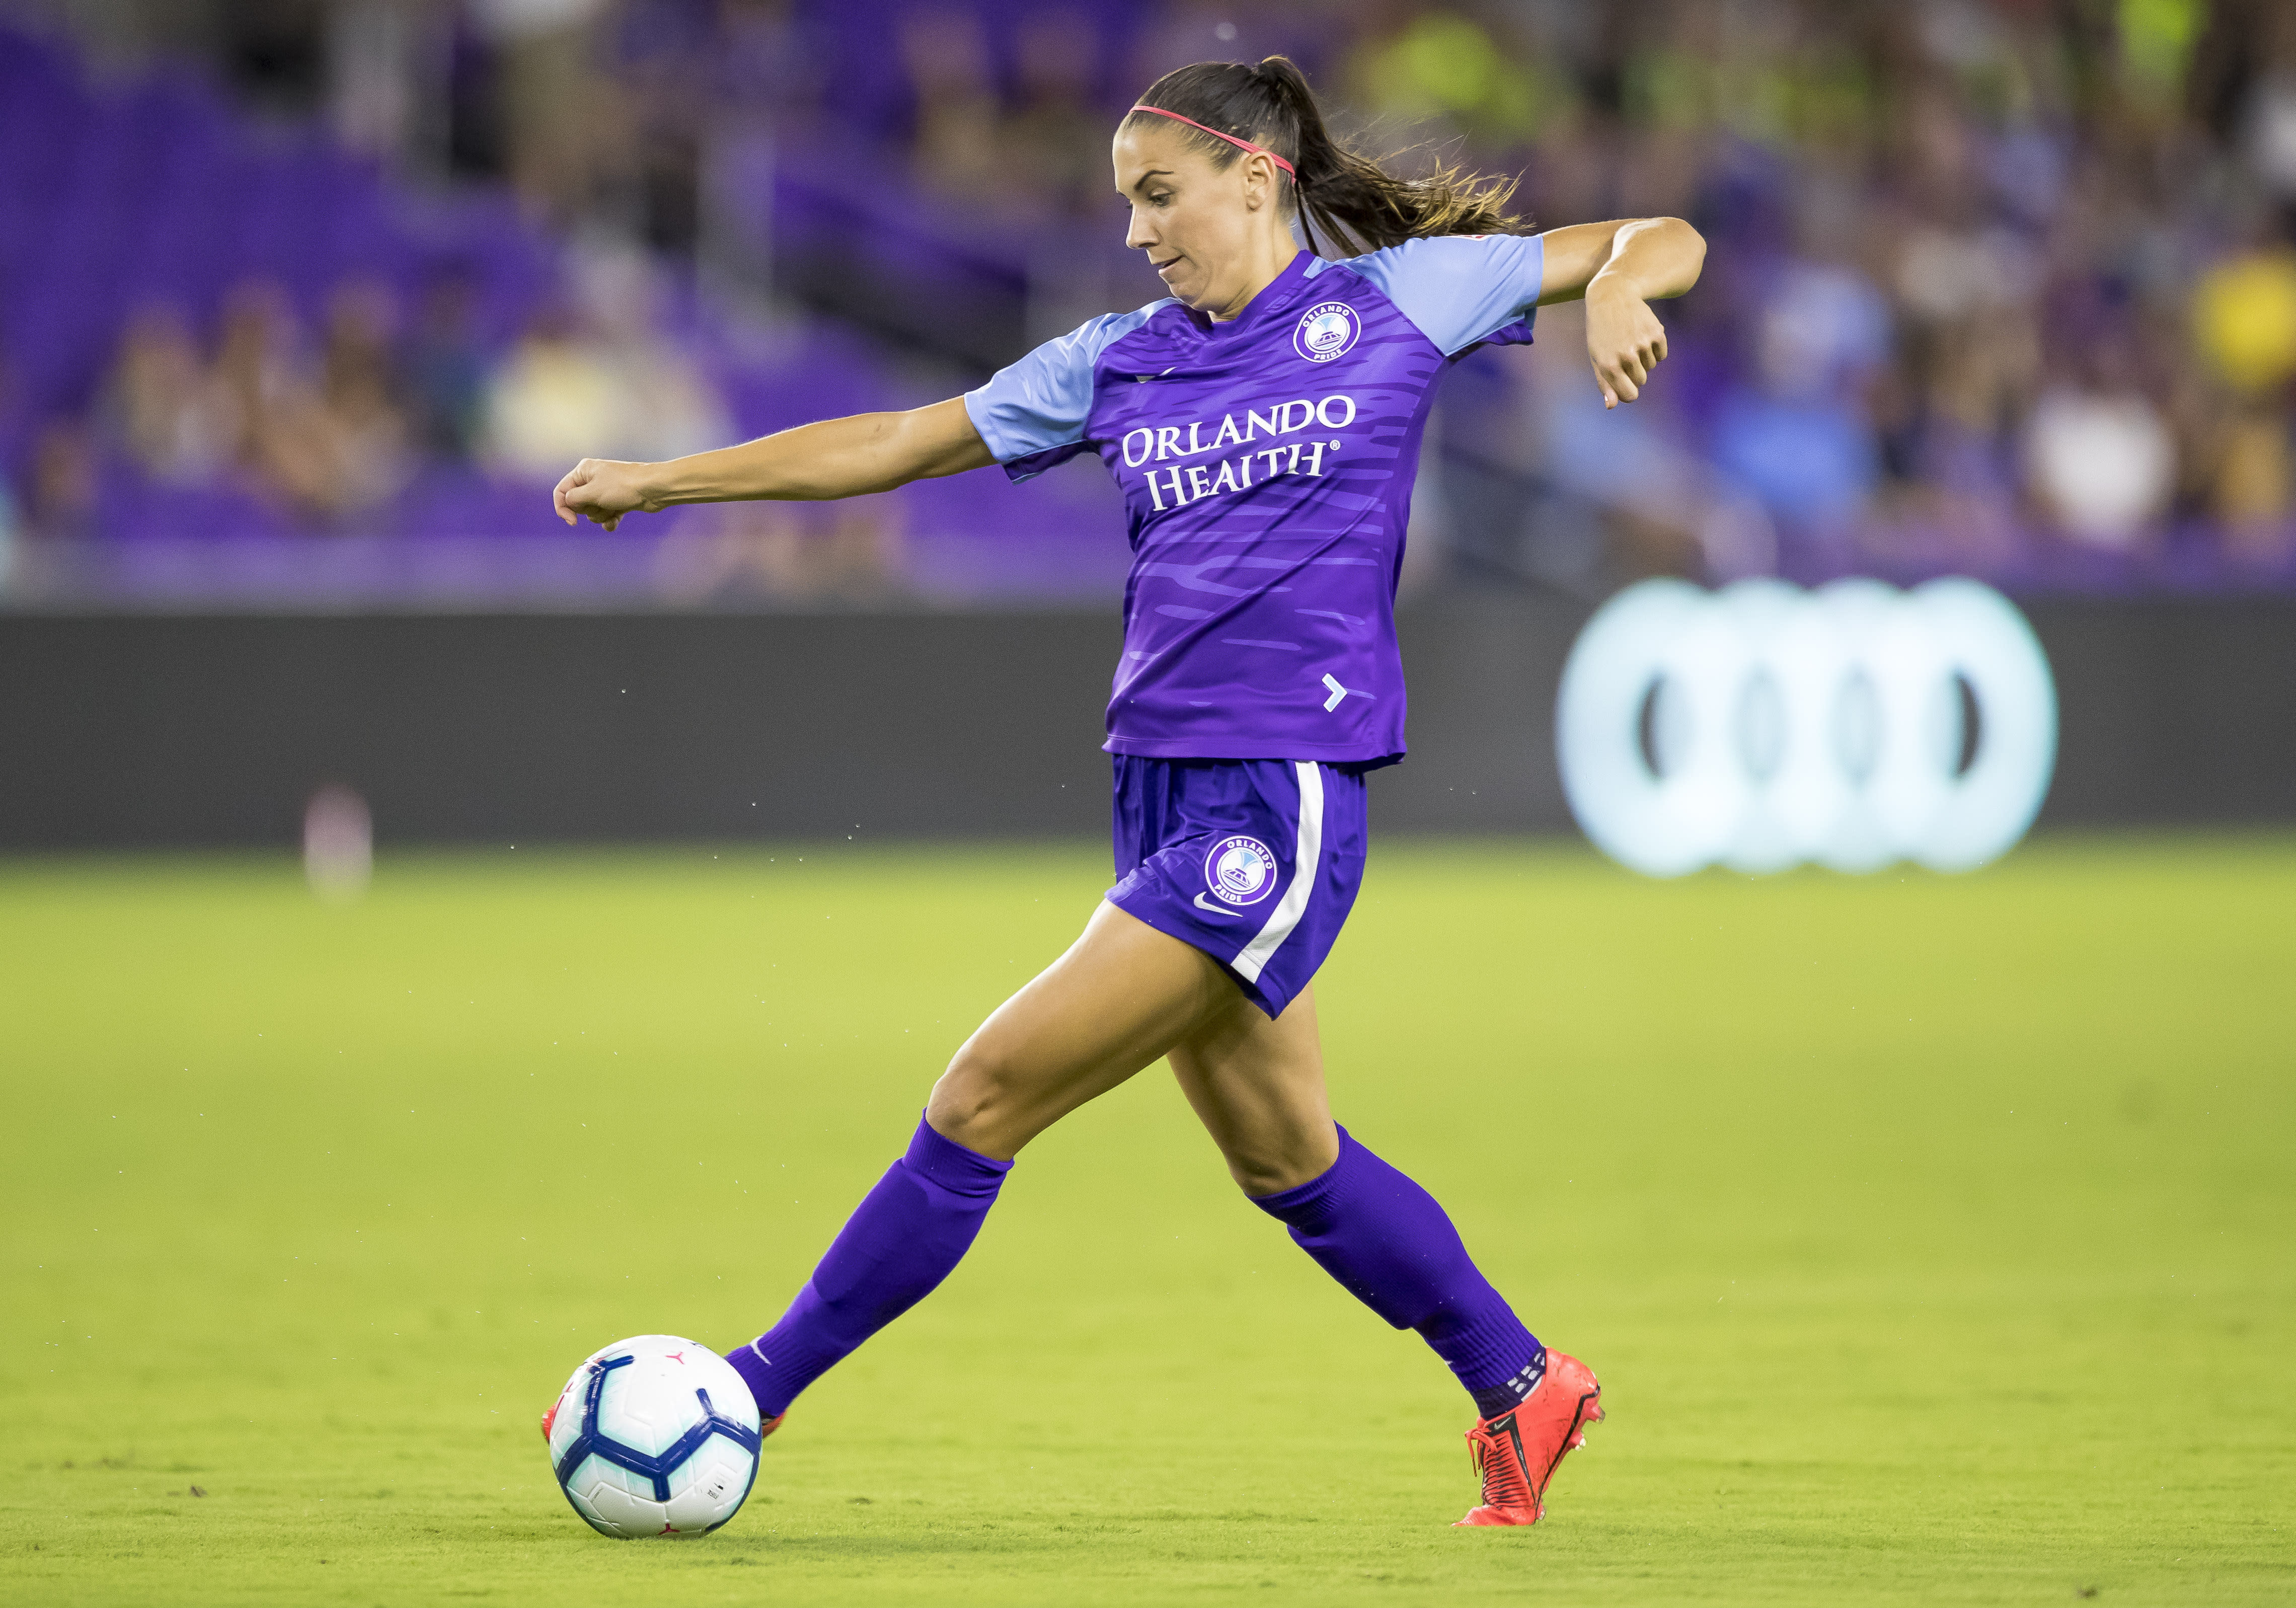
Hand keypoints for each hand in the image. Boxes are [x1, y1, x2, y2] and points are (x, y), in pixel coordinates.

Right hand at [553, 458, 658, 529]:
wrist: (654, 489)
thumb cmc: (623, 486)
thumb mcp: (592, 492)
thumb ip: (573, 499)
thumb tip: (568, 504)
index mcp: (583, 471)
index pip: (561, 491)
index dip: (563, 508)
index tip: (572, 522)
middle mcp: (593, 479)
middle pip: (578, 504)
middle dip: (588, 510)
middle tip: (601, 504)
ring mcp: (606, 491)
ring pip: (593, 512)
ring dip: (602, 515)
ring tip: (614, 508)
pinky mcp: (618, 502)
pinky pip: (606, 516)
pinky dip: (610, 520)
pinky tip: (616, 521)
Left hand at [1584, 276, 1669, 408]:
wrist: (1612, 296)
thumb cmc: (1601, 331)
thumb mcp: (1597, 357)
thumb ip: (1605, 383)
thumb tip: (1612, 405)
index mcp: (1609, 366)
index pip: (1630, 395)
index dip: (1628, 392)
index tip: (1625, 385)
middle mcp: (1627, 356)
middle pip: (1641, 381)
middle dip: (1634, 372)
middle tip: (1623, 353)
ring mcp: (1643, 344)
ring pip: (1651, 366)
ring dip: (1643, 358)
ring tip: (1630, 340)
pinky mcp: (1657, 332)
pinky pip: (1661, 354)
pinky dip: (1655, 349)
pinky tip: (1642, 335)